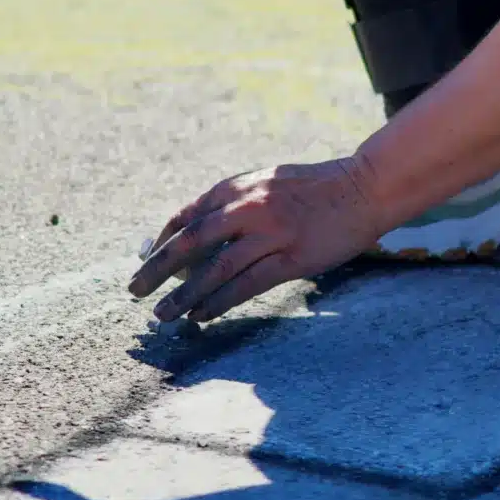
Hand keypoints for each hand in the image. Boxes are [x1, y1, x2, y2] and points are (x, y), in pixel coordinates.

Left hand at [129, 154, 380, 323]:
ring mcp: (271, 233)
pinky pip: (246, 284)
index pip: (187, 216)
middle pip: (191, 242)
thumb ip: (235, 202)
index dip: (162, 243)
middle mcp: (249, 207)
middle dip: (158, 270)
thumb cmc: (315, 189)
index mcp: (239, 187)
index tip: (146, 262)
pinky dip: (220, 302)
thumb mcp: (267, 183)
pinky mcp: (292, 258)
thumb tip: (198, 233)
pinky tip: (202, 315)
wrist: (364, 188)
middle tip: (135, 291)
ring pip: (216, 270)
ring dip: (185, 296)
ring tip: (164, 316)